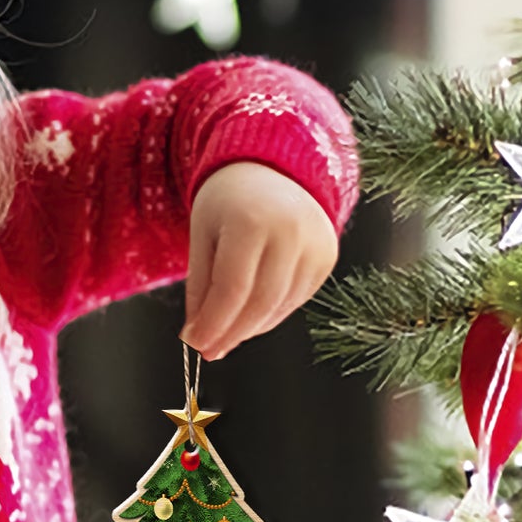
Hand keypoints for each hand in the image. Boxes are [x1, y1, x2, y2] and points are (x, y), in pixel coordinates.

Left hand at [182, 163, 337, 360]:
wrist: (272, 171)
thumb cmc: (229, 203)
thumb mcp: (202, 236)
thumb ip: (200, 288)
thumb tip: (197, 337)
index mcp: (252, 221)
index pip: (232, 289)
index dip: (213, 323)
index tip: (195, 344)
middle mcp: (291, 232)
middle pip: (259, 303)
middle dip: (231, 333)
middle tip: (208, 349)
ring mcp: (315, 245)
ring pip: (279, 307)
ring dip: (249, 328)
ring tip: (225, 331)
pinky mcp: (327, 258)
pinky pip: (295, 300)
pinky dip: (269, 315)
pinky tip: (250, 314)